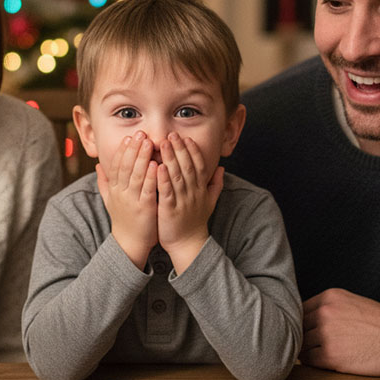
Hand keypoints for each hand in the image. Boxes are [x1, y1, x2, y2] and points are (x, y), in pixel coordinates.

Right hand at [96, 131, 157, 268]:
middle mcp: (121, 193)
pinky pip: (147, 190)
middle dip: (133, 149)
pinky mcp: (144, 209)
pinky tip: (156, 164)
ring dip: (142, 158)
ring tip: (148, 143)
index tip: (129, 138)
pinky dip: (151, 176)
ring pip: (136, 175)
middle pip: (125, 167)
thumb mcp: (109, 200)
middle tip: (140, 133)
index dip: (122, 151)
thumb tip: (97, 166)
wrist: (129, 244)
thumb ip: (104, 182)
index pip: (116, 166)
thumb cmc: (123, 220)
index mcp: (114, 190)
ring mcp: (132, 201)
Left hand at [156, 132, 220, 273]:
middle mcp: (193, 193)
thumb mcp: (210, 202)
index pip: (199, 165)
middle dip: (180, 149)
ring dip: (170, 158)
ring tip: (163, 144)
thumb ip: (215, 184)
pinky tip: (158, 167)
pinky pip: (167, 191)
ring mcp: (182, 201)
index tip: (186, 138)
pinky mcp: (170, 210)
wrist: (189, 245)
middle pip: (188, 166)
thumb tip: (221, 168)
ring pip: (177, 175)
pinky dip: (163, 179)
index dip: (193, 151)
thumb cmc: (195, 223)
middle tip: (172, 134)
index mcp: (201, 189)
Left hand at [300, 288, 379, 375]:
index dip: (301, 322)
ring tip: (315, 356)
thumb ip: (331, 308)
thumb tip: (311, 320)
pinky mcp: (332, 356)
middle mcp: (324, 312)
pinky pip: (309, 361)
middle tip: (306, 346)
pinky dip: (312, 364)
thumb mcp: (354, 303)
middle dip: (301, 336)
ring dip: (306, 351)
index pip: (300, 309)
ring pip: (301, 345)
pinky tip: (323, 363)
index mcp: (329, 297)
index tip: (305, 331)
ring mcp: (326, 334)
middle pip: (298, 326)